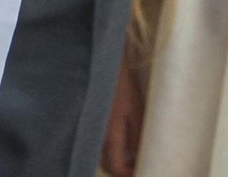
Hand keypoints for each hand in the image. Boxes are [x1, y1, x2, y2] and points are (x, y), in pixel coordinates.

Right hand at [99, 51, 143, 174]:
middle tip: (136, 166)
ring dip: (114, 159)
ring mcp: (90, 128)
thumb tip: (138, 156)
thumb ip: (137, 137)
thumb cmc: (120, 83)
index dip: (129, 175)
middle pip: (107, 165)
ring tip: (130, 155)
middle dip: (121, 170)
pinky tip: (119, 140)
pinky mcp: (87, 121)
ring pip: (100, 155)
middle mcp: (96, 136)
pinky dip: (107, 147)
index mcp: (110, 135)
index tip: (140, 173)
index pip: (117, 169)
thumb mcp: (136, 109)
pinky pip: (96, 142)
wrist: (100, 62)